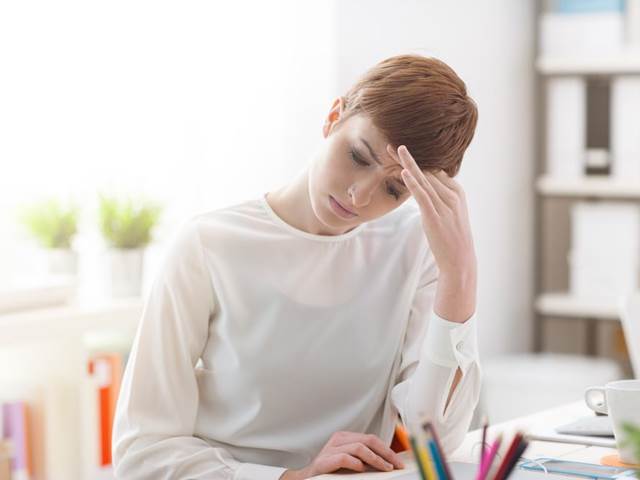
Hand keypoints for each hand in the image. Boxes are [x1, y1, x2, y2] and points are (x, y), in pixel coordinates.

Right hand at [279, 431, 404, 478]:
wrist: (307, 479)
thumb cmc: (330, 472)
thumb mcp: (350, 462)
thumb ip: (364, 458)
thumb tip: (387, 462)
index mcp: (345, 437)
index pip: (371, 438)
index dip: (387, 449)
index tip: (398, 462)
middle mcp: (338, 439)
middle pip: (368, 440)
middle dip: (386, 453)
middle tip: (396, 465)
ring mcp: (330, 449)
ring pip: (359, 447)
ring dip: (375, 459)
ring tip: (385, 469)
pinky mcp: (324, 461)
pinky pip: (345, 458)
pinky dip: (356, 464)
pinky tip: (362, 469)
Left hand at [387, 144, 476, 321]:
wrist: (460, 260)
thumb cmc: (452, 237)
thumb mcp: (450, 213)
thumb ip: (440, 197)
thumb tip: (427, 186)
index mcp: (457, 192)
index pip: (434, 171)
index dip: (417, 160)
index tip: (400, 150)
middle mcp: (452, 195)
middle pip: (427, 171)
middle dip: (408, 158)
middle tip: (392, 145)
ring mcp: (445, 206)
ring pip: (423, 179)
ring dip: (407, 164)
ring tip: (394, 150)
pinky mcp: (435, 217)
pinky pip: (423, 196)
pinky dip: (413, 183)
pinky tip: (404, 172)